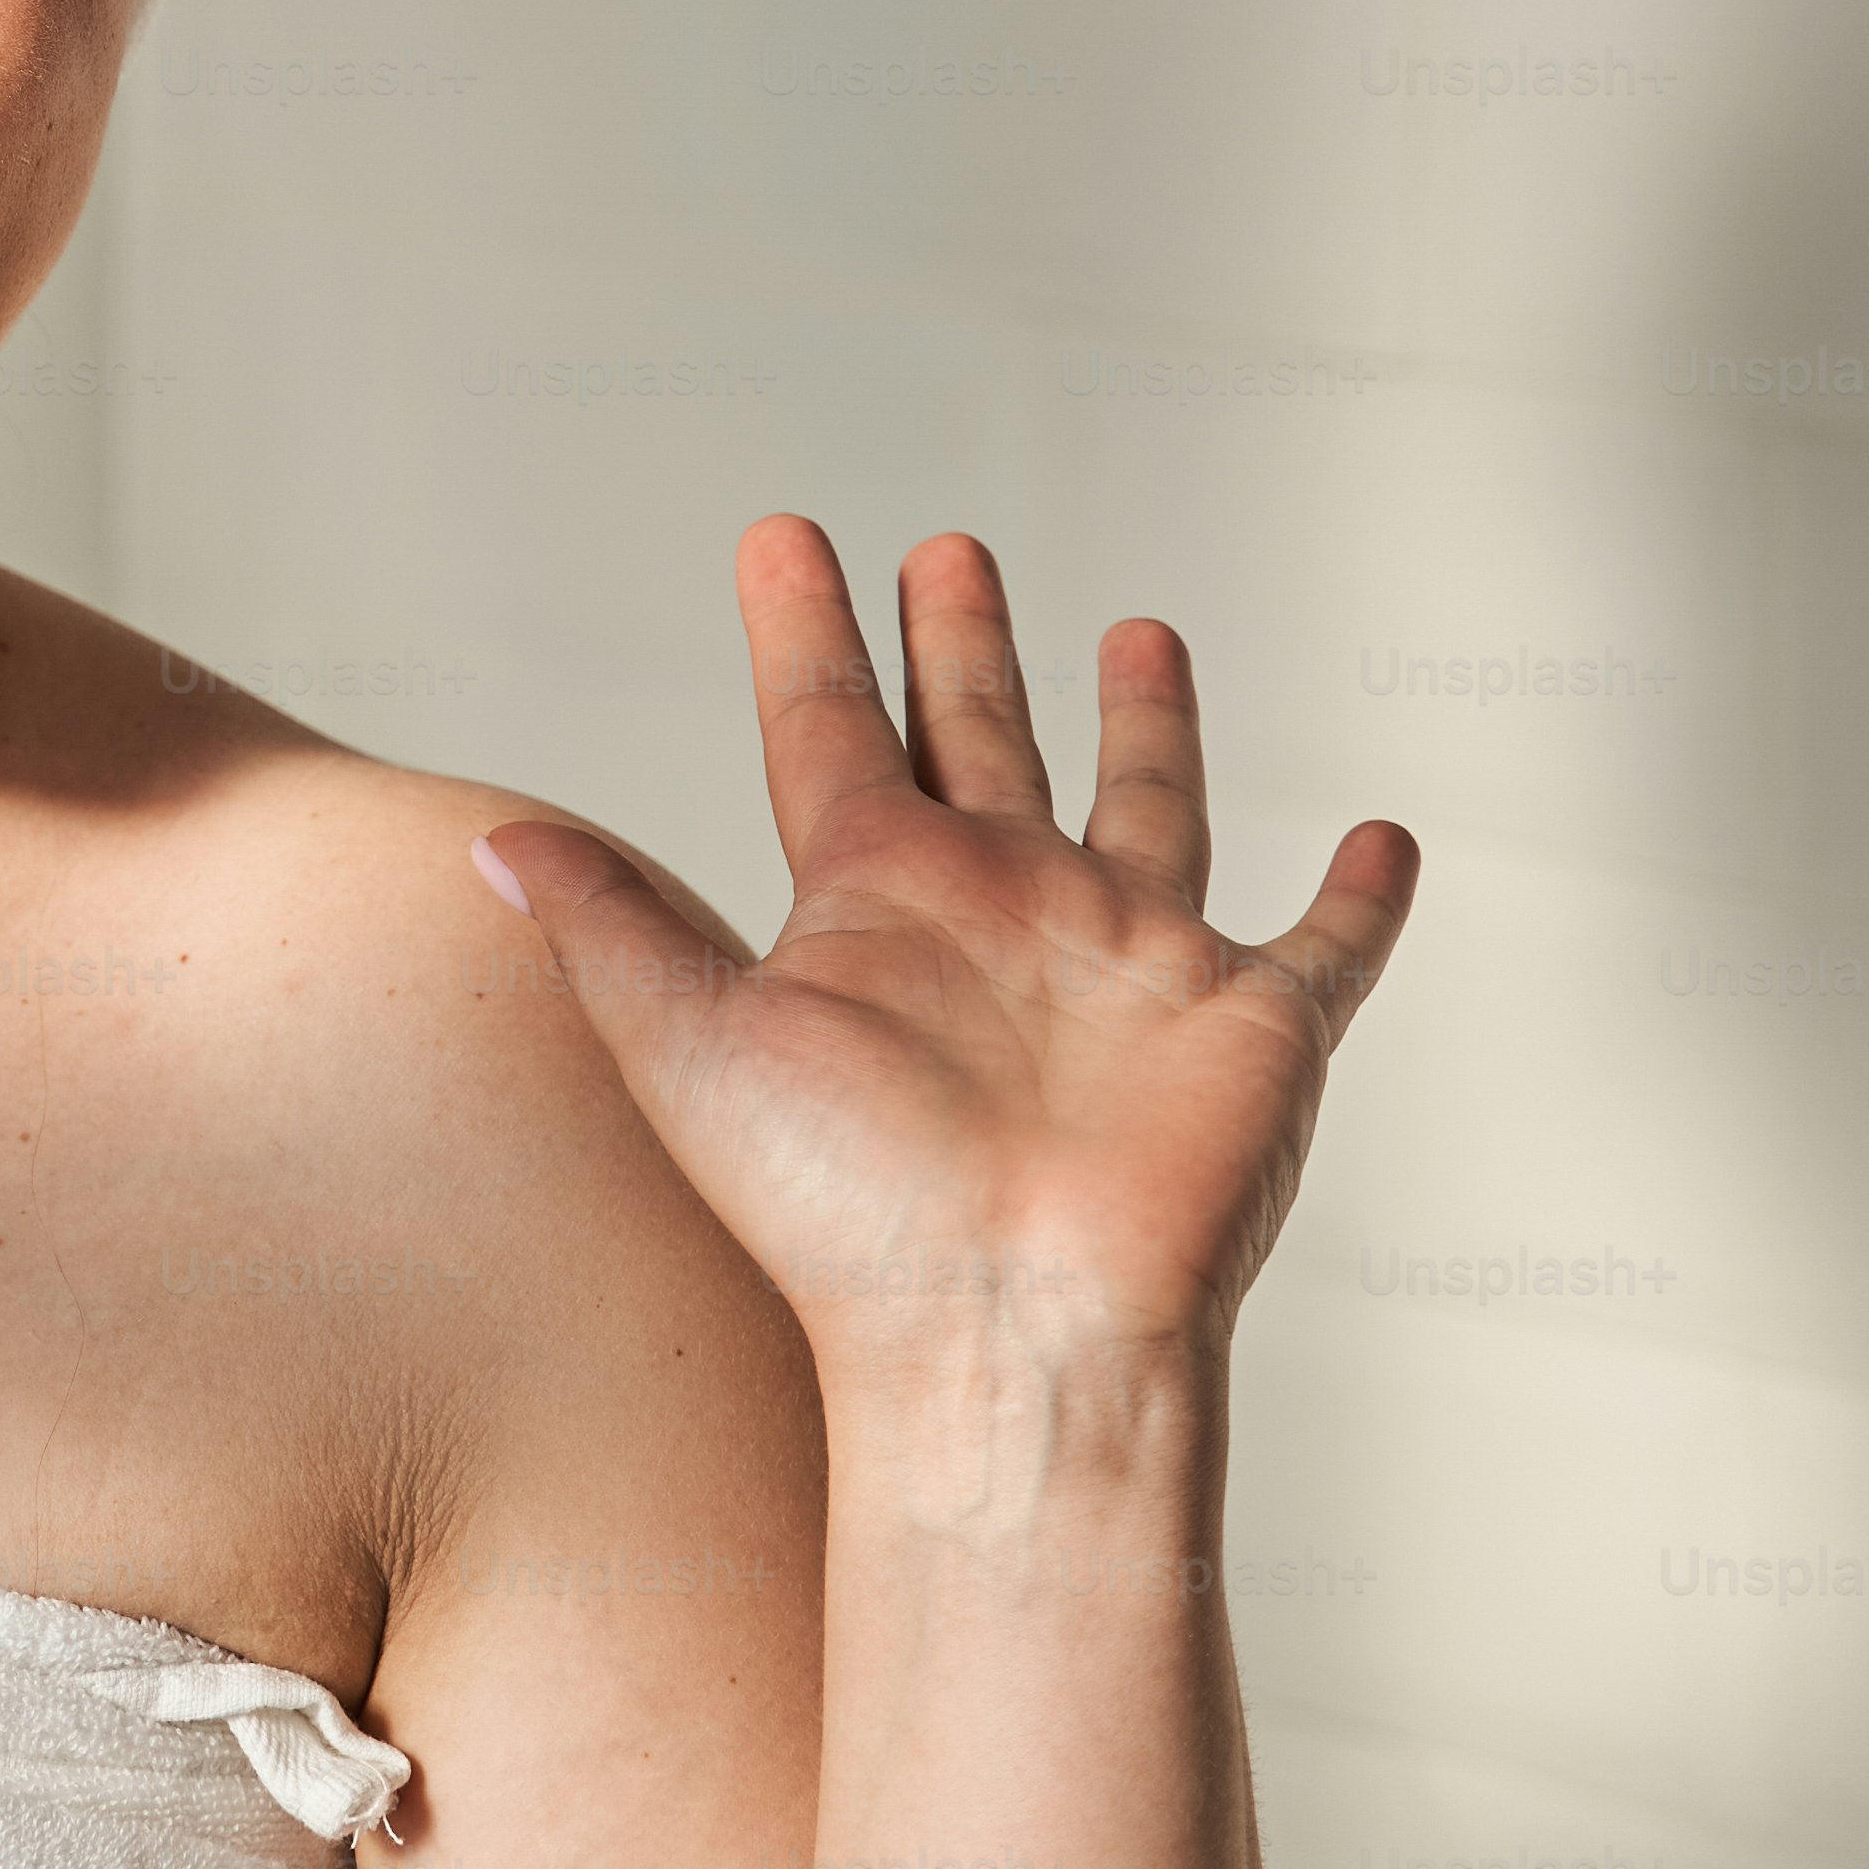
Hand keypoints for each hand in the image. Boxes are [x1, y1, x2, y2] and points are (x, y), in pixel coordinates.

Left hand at [477, 519, 1412, 1393]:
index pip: (824, 727)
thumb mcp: (692, 1044)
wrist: (1002, 1336)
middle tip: (949, 548)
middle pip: (977, 739)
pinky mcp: (1252, 1030)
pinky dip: (1364, 899)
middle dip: (960, 645)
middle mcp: (1003, 915)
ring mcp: (1130, 969)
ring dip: (1146, 726)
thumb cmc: (843, 1213)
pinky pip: (1327, 947)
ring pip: (1147, 808)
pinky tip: (1384, 839)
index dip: (801, 629)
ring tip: (1137, 632)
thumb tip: (484, 842)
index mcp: (877, 903)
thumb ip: (604, 931)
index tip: (781, 533)